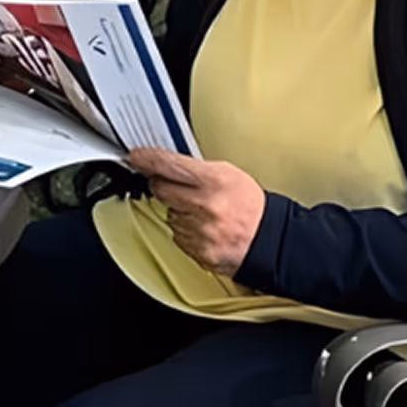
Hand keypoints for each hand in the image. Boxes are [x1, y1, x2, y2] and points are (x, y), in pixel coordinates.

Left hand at [128, 149, 265, 276]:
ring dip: (179, 211)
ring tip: (203, 212)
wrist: (270, 242)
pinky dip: (187, 231)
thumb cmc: (251, 207)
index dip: (146, 159)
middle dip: (163, 185)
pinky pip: (178, 235)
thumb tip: (166, 162)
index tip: (136, 156)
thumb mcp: (229, 174)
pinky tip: (205, 228)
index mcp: (214, 181)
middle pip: (159, 189)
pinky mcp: (197, 250)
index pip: (167, 164)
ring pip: (169, 213)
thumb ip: (195, 168)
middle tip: (180, 187)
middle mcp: (204, 205)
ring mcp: (199, 230)